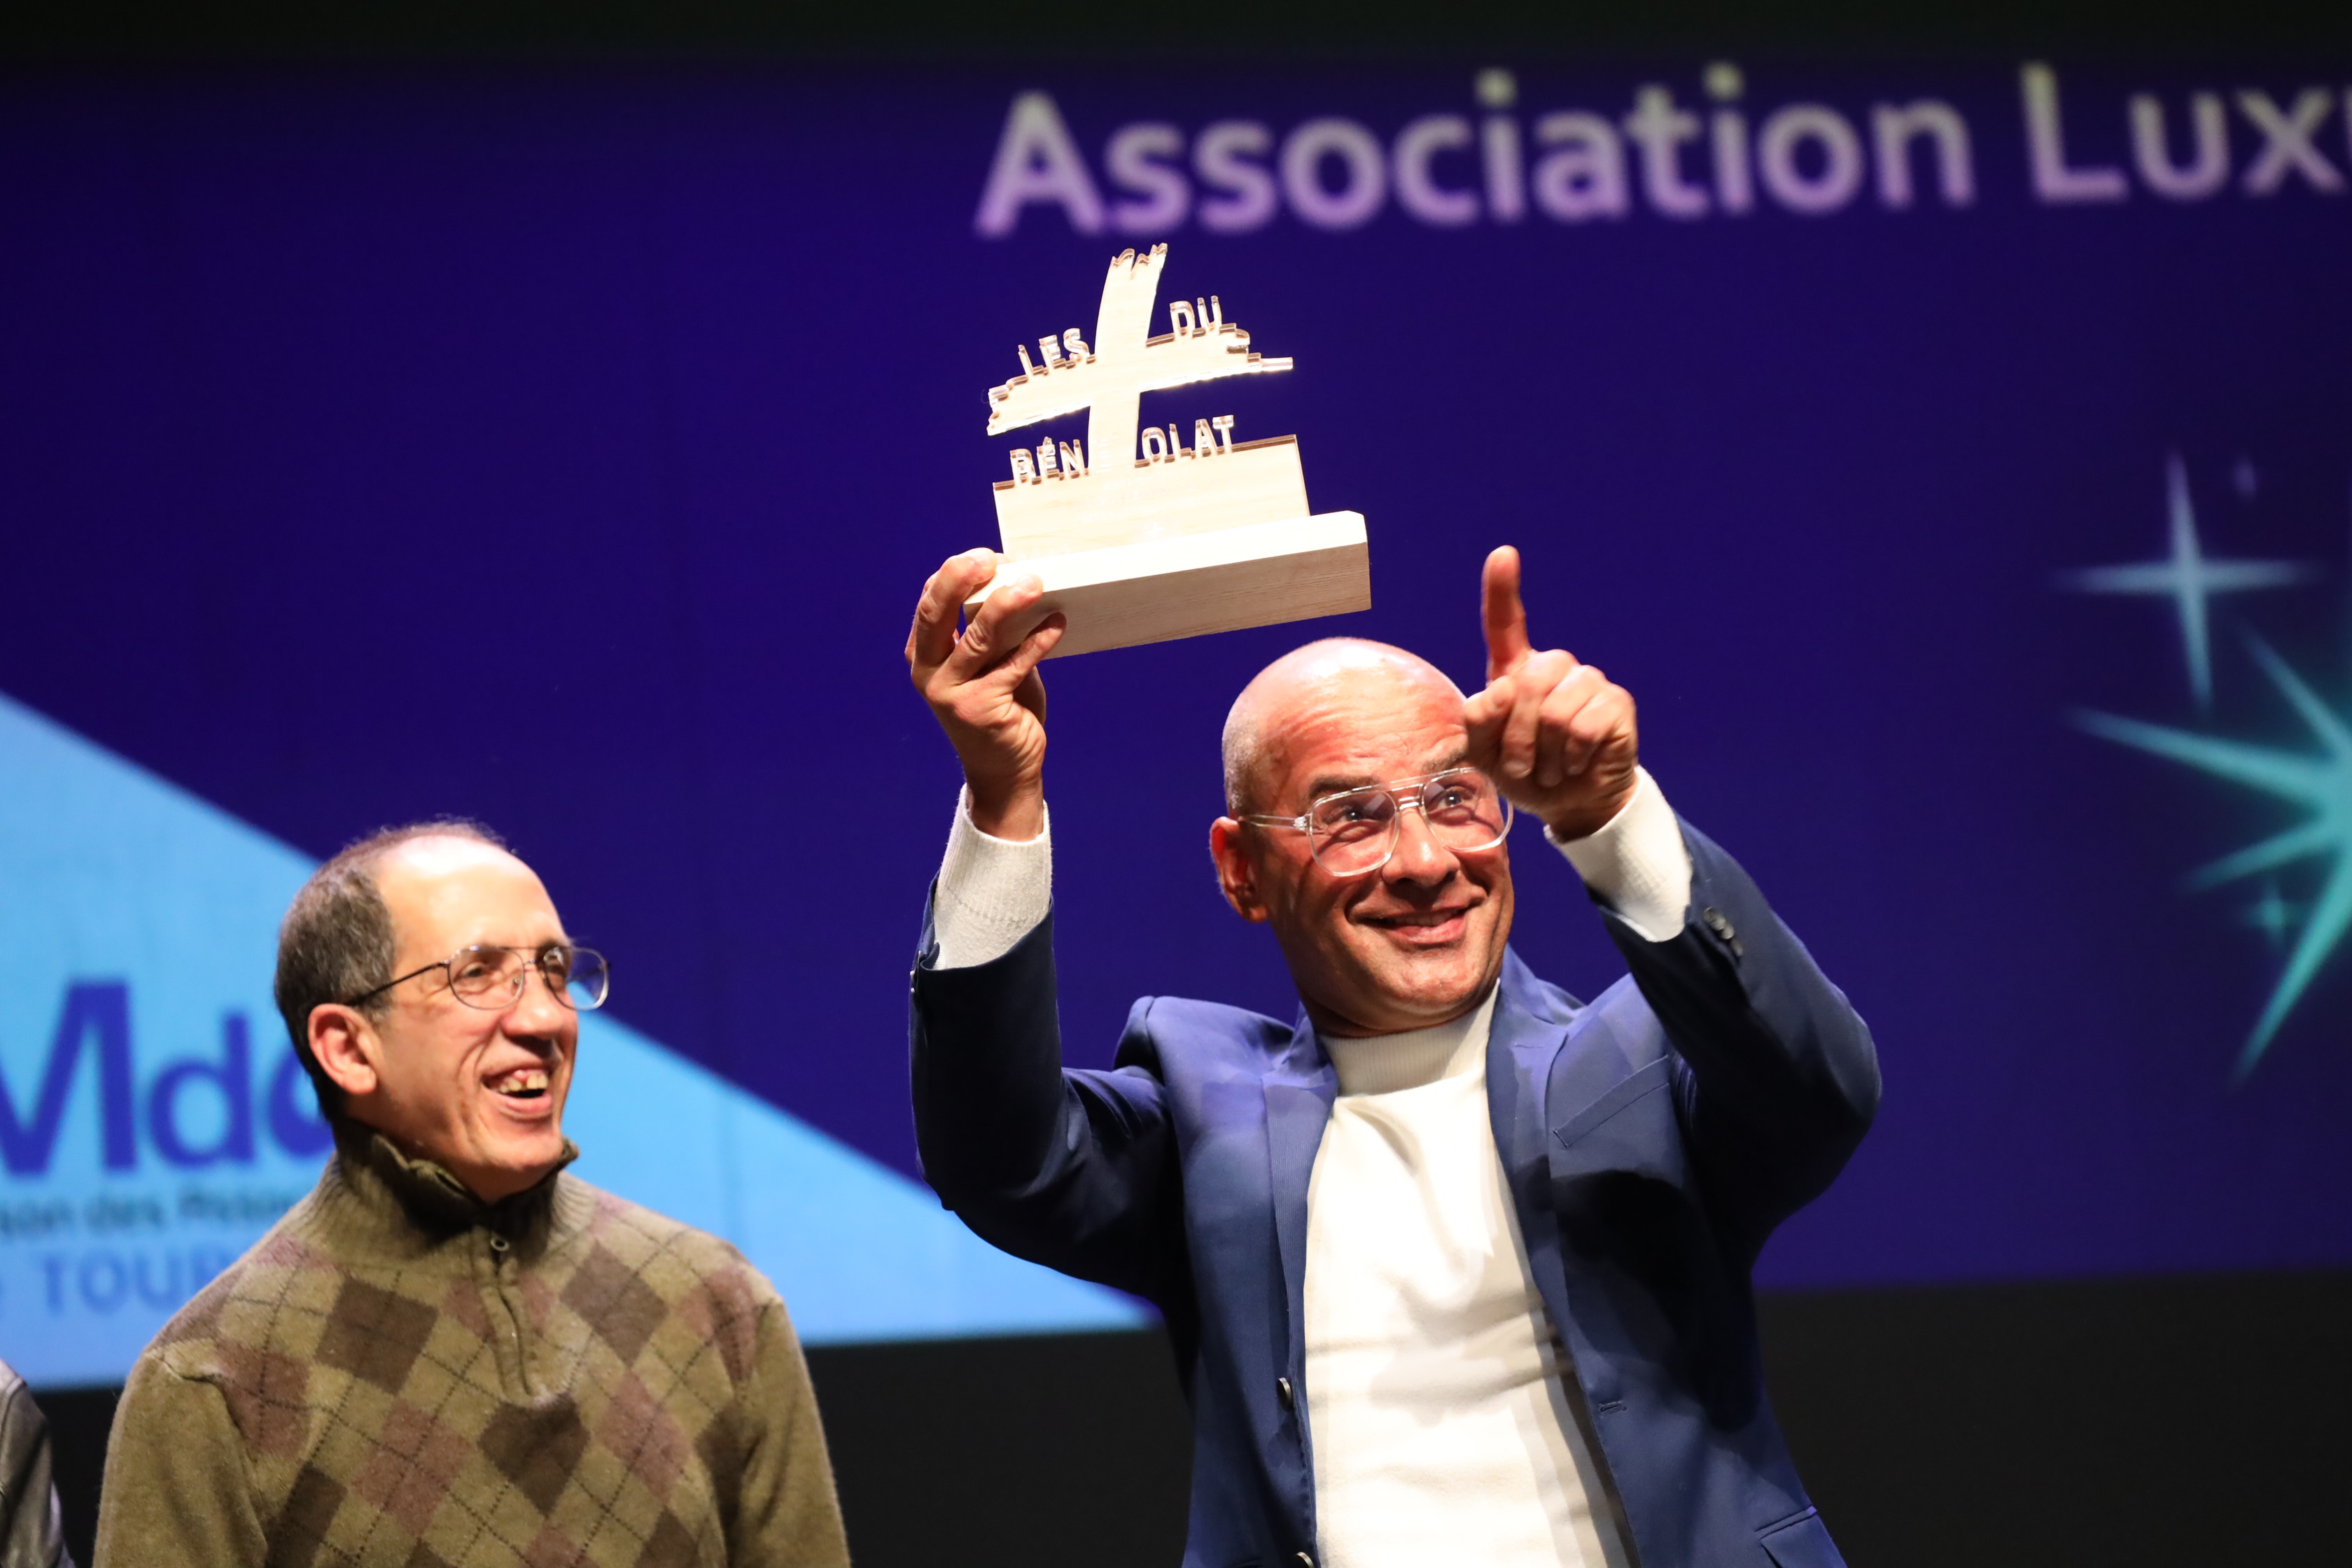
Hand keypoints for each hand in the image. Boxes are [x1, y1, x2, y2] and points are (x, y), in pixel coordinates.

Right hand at [906, 549, 1064, 839]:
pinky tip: (1056, 622)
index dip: (955, 574)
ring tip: (1034, 583)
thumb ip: (991, 633)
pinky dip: (1037, 640)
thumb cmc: (1000, 710)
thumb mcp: (987, 666)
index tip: (987, 556)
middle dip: (961, 579)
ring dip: (1008, 605)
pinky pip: (1014, 664)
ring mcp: (951, 693)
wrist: (1004, 770)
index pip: (929, 604)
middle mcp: (929, 673)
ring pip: (978, 637)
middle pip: (936, 614)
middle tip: (992, 557)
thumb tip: (1019, 584)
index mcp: (923, 656)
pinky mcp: (981, 708)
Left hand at [1462, 545, 1639, 840]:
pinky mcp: (1615, 703)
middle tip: (1522, 766)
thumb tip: (1496, 690)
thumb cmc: (1526, 773)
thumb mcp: (1485, 756)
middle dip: (1516, 736)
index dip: (1502, 590)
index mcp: (1515, 673)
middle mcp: (1552, 669)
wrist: (1570, 804)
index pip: (1505, 625)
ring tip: (1551, 767)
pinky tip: (1576, 763)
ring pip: (1555, 709)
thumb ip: (1477, 723)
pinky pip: (1584, 725)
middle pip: (1526, 683)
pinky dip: (1572, 756)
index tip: (1503, 554)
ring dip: (1545, 752)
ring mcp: (1587, 682)